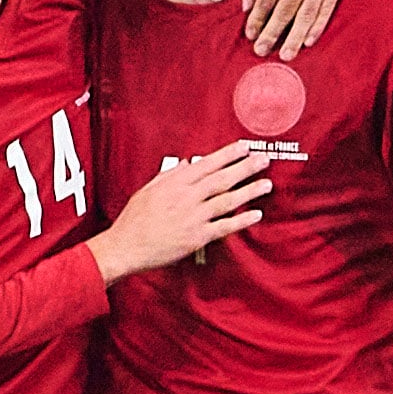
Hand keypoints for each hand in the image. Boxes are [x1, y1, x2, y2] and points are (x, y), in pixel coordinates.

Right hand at [88, 141, 271, 279]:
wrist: (126, 246)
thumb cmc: (134, 221)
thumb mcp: (147, 190)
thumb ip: (169, 176)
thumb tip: (187, 164)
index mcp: (174, 183)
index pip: (207, 164)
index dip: (228, 155)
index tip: (244, 147)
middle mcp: (186, 197)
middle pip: (222, 179)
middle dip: (245, 167)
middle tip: (263, 160)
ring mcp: (193, 217)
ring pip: (227, 200)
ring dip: (249, 191)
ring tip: (266, 183)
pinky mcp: (197, 237)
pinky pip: (224, 227)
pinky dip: (241, 220)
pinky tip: (255, 214)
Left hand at [239, 0, 347, 57]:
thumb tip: (246, 9)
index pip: (266, 2)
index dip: (257, 21)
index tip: (250, 37)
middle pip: (286, 12)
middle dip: (272, 35)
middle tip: (263, 52)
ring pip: (307, 15)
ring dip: (295, 38)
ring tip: (286, 54)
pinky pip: (327, 8)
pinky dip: (317, 26)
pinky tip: (308, 40)